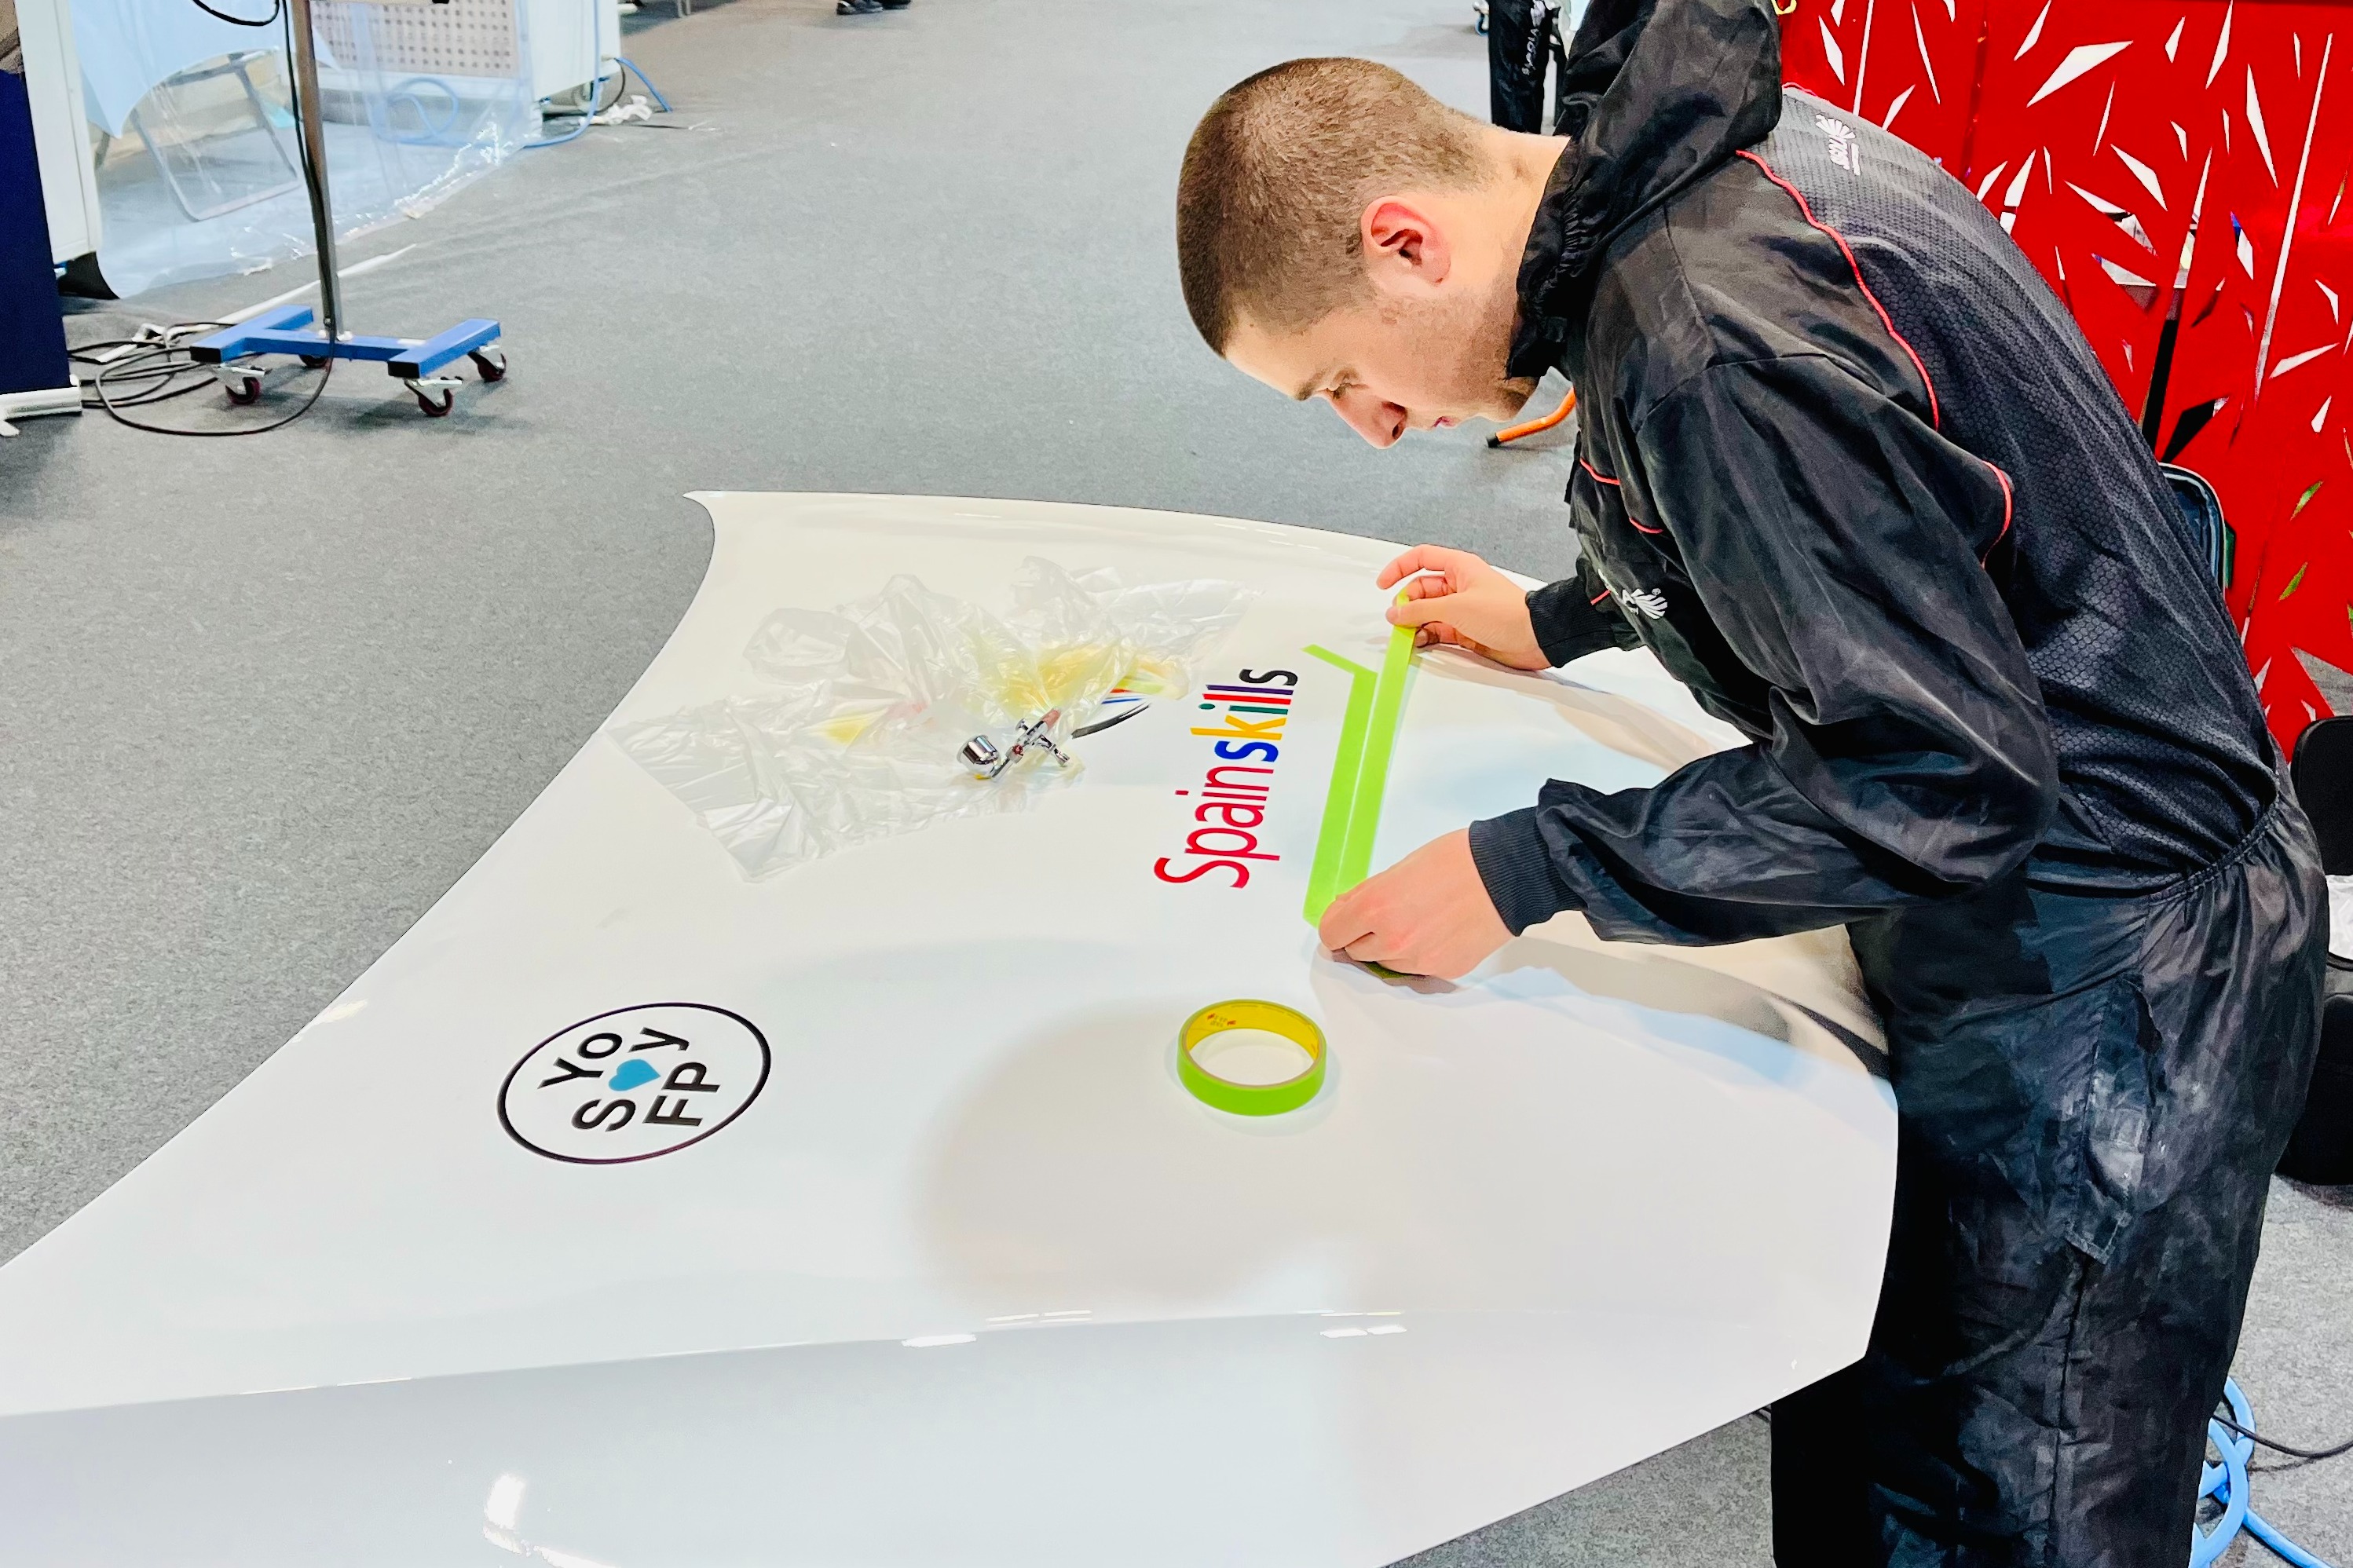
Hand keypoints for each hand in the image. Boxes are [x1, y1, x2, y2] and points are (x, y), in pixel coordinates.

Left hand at [1317, 829, 1512, 978]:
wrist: (1506, 875)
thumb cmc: (1456, 861)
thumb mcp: (1399, 868)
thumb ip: (1367, 894)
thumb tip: (1346, 910)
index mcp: (1375, 907)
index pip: (1331, 933)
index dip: (1336, 924)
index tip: (1343, 919)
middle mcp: (1392, 939)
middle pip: (1355, 952)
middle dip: (1362, 935)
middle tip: (1383, 917)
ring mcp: (1417, 960)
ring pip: (1386, 963)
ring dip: (1390, 947)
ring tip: (1417, 920)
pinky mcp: (1441, 971)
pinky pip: (1416, 970)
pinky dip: (1418, 955)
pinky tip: (1437, 932)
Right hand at [1377, 545, 1550, 670]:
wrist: (1536, 637)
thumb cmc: (1504, 613)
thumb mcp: (1456, 607)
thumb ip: (1421, 610)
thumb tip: (1395, 612)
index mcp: (1459, 567)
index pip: (1421, 558)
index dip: (1399, 568)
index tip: (1382, 585)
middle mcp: (1458, 586)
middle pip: (1420, 590)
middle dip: (1406, 604)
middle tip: (1397, 622)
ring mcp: (1461, 609)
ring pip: (1427, 613)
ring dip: (1414, 624)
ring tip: (1408, 636)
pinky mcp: (1465, 630)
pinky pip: (1437, 631)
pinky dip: (1426, 637)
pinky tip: (1420, 643)